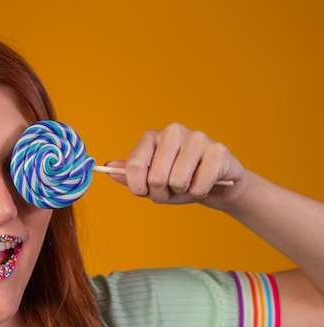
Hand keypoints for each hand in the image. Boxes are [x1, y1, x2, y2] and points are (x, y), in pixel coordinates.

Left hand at [106, 123, 245, 205]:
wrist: (216, 184)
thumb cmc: (180, 181)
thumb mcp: (150, 181)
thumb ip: (130, 175)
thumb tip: (108, 167)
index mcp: (152, 137)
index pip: (135, 164)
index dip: (137, 186)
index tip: (143, 193)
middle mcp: (173, 132)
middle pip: (156, 176)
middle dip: (161, 193)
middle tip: (169, 191)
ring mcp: (197, 138)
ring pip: (178, 181)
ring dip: (181, 192)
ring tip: (188, 185)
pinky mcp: (218, 151)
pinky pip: (199, 186)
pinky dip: (199, 193)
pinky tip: (205, 183)